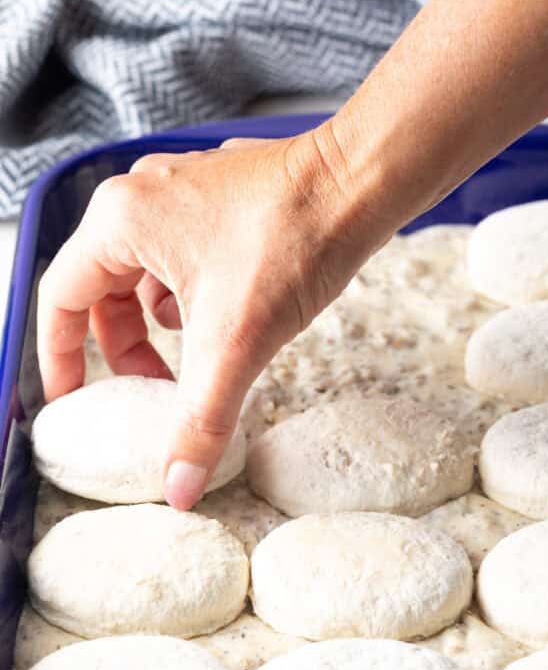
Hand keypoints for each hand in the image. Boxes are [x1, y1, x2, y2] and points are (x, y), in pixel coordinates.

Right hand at [37, 126, 386, 509]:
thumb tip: (177, 487)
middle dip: (124, 347)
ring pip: (147, 271)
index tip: (74, 397)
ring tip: (197, 355)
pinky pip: (184, 252)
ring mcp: (183, 189)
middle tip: (152, 389)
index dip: (63, 357)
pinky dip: (194, 294)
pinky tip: (229, 316)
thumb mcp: (235, 343)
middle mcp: (143, 196)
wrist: (363, 182)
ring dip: (162, 321)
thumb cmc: (294, 240)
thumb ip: (200, 419)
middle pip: (103, 288)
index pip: (63, 299)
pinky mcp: (221, 195)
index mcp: (121, 221)